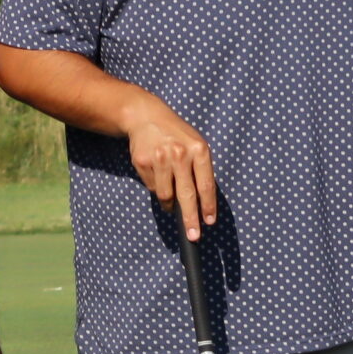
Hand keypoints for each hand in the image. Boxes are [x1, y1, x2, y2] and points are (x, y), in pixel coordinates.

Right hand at [124, 95, 216, 239]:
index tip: (209, 222)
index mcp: (199, 150)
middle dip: (191, 219)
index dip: (208, 206)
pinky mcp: (143, 162)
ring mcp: (160, 159)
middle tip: (194, 236)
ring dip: (170, 203)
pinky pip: (152, 187)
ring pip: (166, 195)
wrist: (146, 117)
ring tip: (171, 200)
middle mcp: (180, 154)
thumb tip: (202, 204)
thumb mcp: (196, 145)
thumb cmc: (178, 136)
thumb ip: (201, 170)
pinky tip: (157, 175)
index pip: (206, 185)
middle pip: (187, 195)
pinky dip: (157, 187)